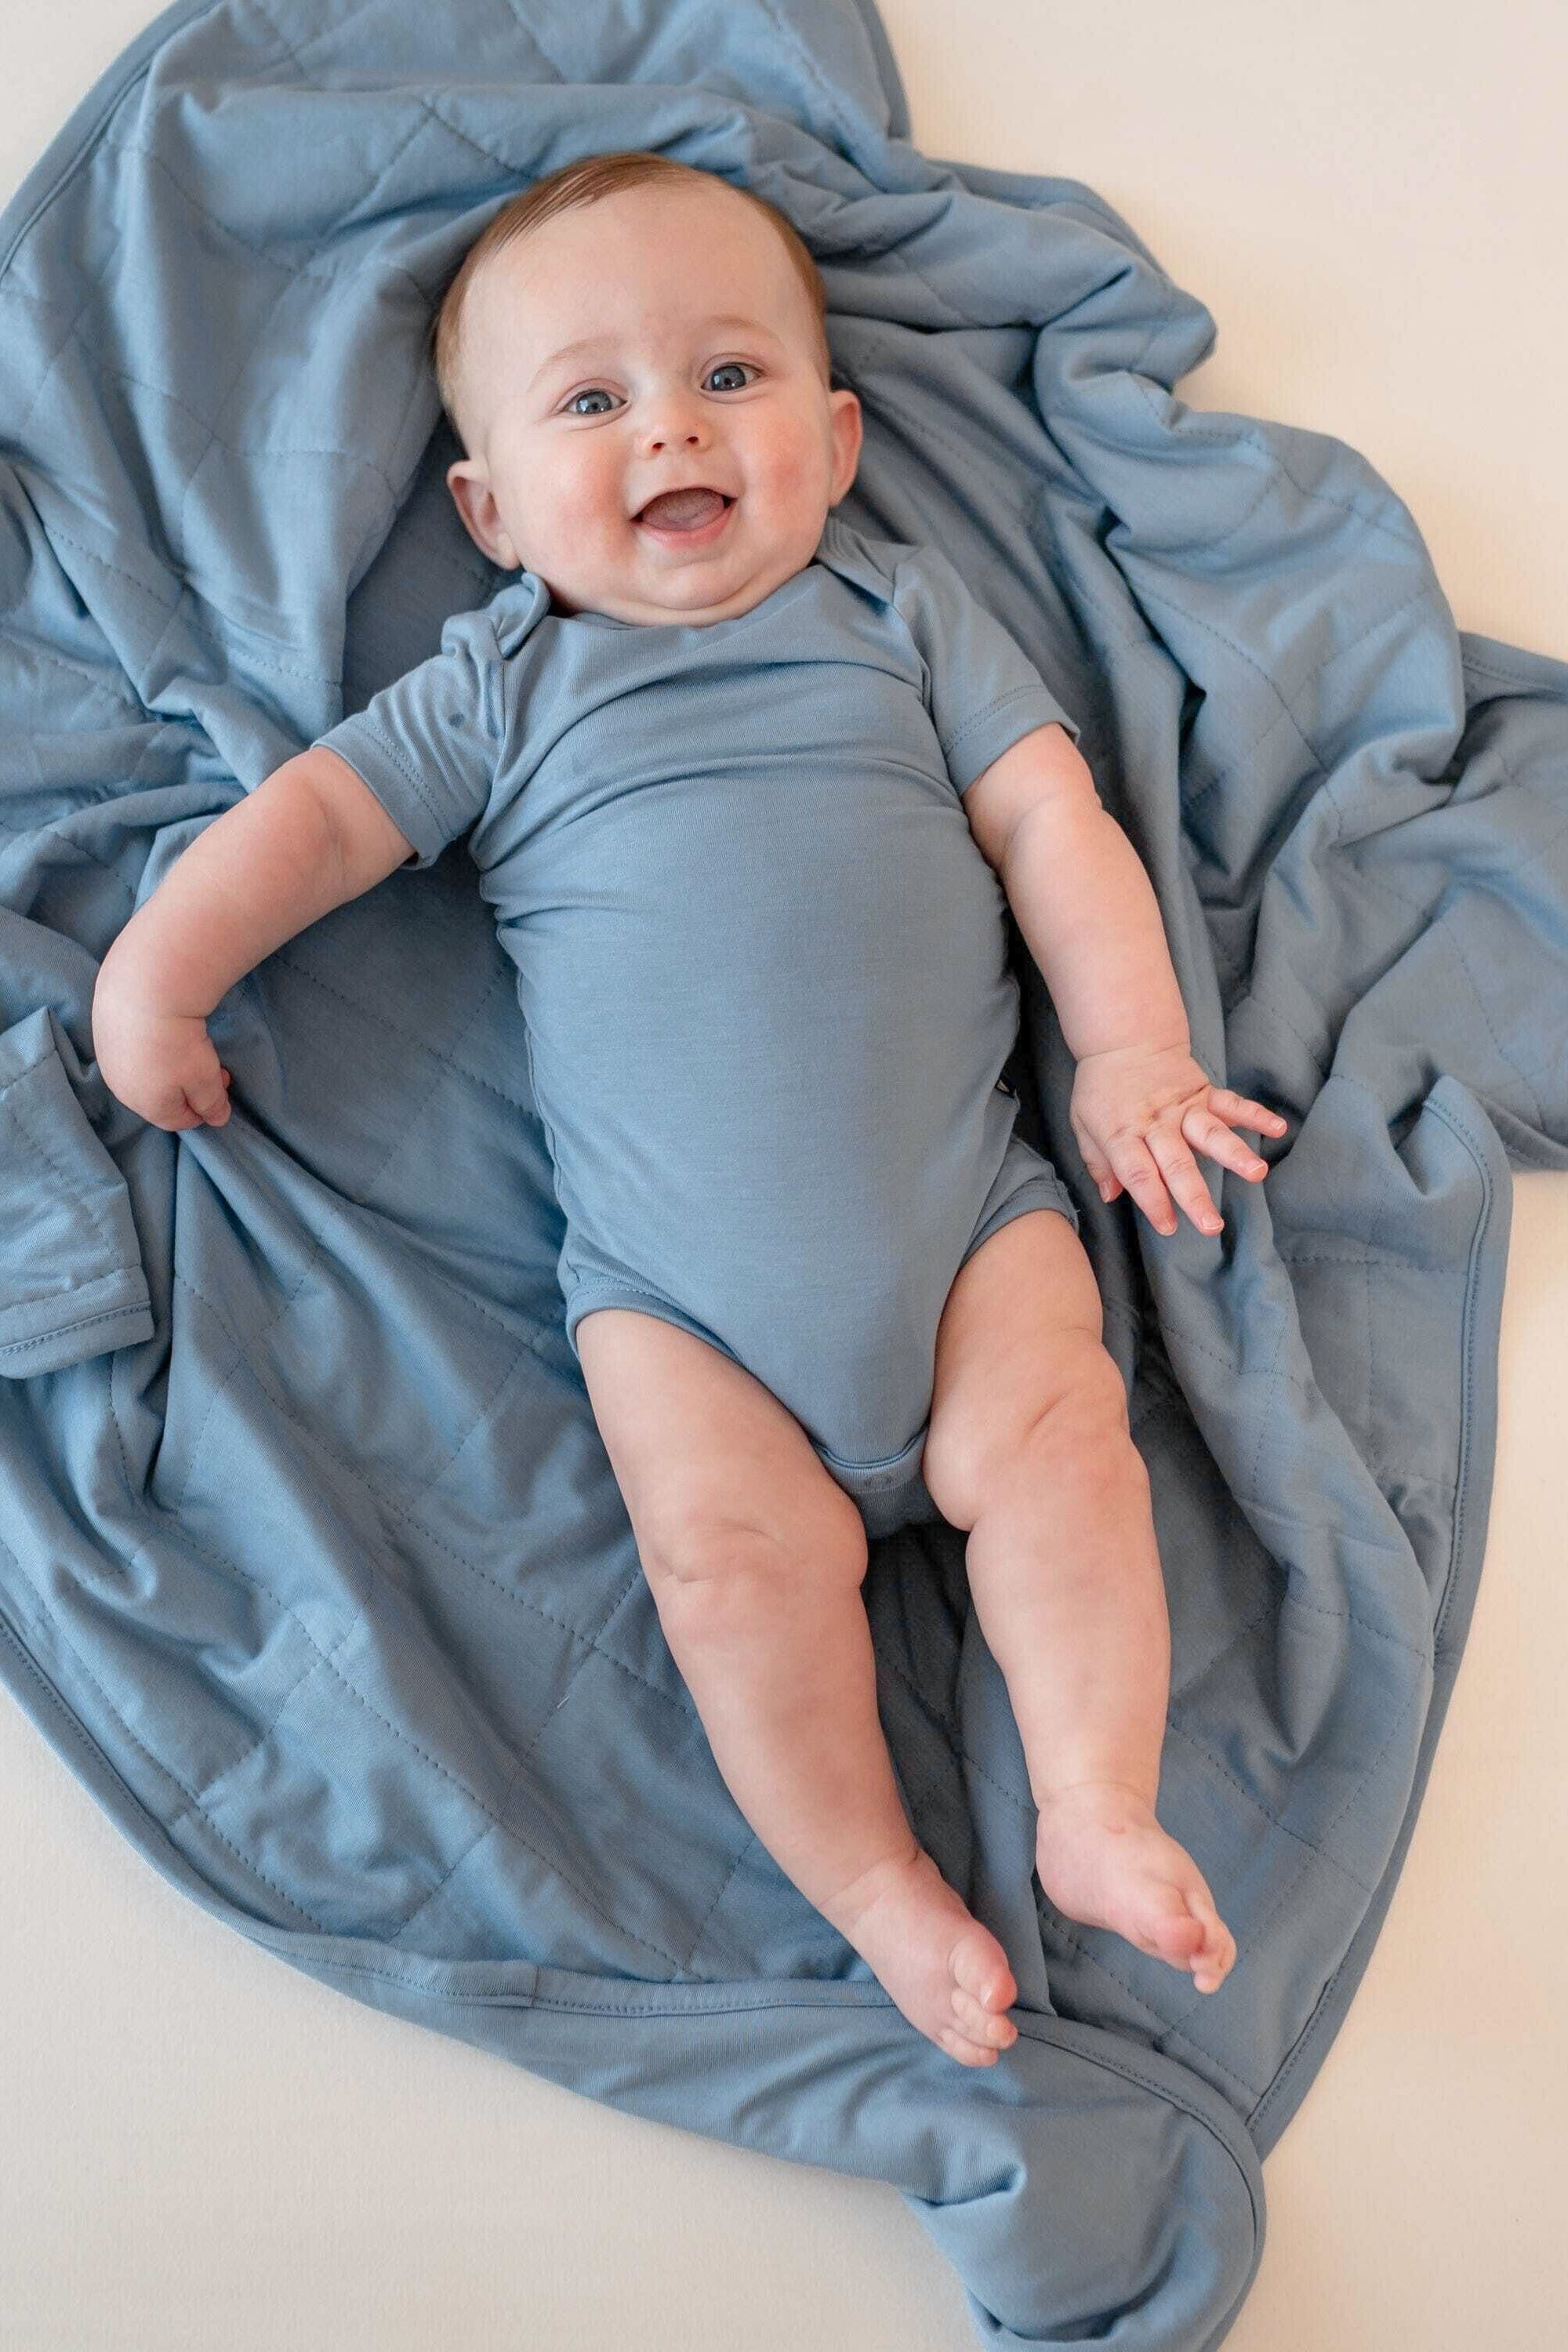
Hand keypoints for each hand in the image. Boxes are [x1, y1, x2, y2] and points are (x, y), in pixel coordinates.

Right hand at [92, 989, 232, 1131]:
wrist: (142, 989)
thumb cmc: (178, 1043)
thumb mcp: (204, 1079)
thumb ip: (212, 1104)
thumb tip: (216, 1120)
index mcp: (147, 1106)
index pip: (178, 1120)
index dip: (203, 1109)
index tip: (221, 1086)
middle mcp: (121, 1088)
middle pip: (158, 1098)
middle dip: (188, 1088)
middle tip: (212, 1068)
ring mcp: (108, 1060)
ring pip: (143, 1074)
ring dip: (168, 1068)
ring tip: (188, 1048)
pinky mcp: (103, 1032)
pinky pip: (131, 1050)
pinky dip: (149, 1048)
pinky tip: (160, 1031)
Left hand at [1069, 1043, 1286, 1236]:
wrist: (1125, 1036)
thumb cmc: (1101, 1088)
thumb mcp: (1084, 1123)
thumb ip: (1097, 1161)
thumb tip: (1111, 1195)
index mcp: (1123, 1132)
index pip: (1139, 1173)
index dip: (1153, 1201)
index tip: (1168, 1226)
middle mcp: (1157, 1122)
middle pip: (1177, 1163)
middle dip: (1195, 1196)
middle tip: (1212, 1225)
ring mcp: (1184, 1107)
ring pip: (1211, 1133)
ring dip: (1235, 1154)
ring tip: (1257, 1173)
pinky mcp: (1204, 1092)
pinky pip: (1232, 1104)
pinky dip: (1255, 1115)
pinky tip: (1278, 1128)